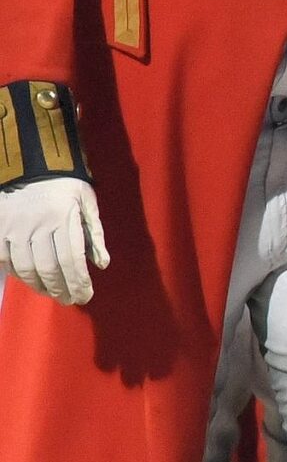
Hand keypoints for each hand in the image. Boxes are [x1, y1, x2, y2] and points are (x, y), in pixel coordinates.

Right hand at [0, 178, 107, 305]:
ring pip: (26, 266)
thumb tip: (102, 265)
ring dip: (40, 286)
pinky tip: (29, 279)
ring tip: (52, 294)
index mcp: (64, 217)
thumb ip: (95, 234)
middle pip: (49, 267)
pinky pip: (5, 257)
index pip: (72, 259)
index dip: (79, 282)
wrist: (31, 162)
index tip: (85, 296)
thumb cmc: (66, 184)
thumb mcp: (88, 203)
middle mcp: (39, 224)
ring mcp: (16, 226)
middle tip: (70, 300)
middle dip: (61, 288)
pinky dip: (17, 272)